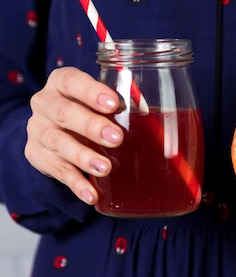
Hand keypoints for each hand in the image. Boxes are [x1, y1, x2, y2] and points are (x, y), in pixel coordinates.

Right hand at [25, 66, 123, 204]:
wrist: (53, 130)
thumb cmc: (85, 109)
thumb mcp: (97, 101)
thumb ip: (119, 106)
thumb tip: (157, 123)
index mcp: (61, 82)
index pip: (71, 81)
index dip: (91, 92)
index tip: (114, 104)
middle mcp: (44, 103)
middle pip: (64, 113)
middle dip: (91, 126)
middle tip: (117, 138)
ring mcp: (38, 131)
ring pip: (58, 143)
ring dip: (84, 157)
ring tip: (106, 168)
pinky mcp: (37, 156)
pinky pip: (57, 171)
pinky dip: (76, 184)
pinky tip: (91, 194)